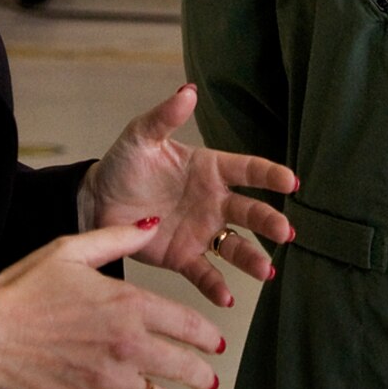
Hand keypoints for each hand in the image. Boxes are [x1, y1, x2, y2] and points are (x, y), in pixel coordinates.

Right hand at [0, 221, 223, 388]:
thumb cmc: (24, 290)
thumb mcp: (72, 250)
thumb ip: (119, 237)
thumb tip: (151, 224)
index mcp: (127, 304)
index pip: (188, 324)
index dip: (208, 336)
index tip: (216, 342)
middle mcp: (125, 345)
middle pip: (184, 367)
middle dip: (202, 375)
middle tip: (209, 379)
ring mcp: (107, 381)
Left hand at [82, 84, 298, 306]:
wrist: (97, 201)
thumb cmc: (124, 164)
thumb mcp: (141, 136)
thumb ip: (165, 116)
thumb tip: (188, 90)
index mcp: (209, 169)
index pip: (247, 170)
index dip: (270, 174)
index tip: (291, 182)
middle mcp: (213, 201)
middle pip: (250, 211)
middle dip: (269, 221)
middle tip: (285, 232)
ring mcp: (201, 231)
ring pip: (234, 247)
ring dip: (252, 258)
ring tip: (265, 271)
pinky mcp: (183, 257)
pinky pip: (204, 273)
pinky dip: (216, 286)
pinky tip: (227, 298)